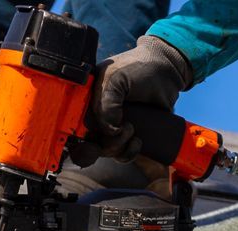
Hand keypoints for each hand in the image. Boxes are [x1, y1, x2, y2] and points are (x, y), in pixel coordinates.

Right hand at [88, 36, 192, 159]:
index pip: (72, 128)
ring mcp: (112, 128)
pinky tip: (137, 140)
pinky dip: (129, 152)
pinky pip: (122, 156)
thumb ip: (104, 104)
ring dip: (119, 145)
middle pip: (89, 145)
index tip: (92, 141)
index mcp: (87, 102)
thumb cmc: (138, 67)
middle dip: (105, 144)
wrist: (165, 70)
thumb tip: (109, 131)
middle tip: (122, 128)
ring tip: (132, 128)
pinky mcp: (129, 137)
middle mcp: (97, 117)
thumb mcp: (115, 78)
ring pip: (106, 152)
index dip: (77, 140)